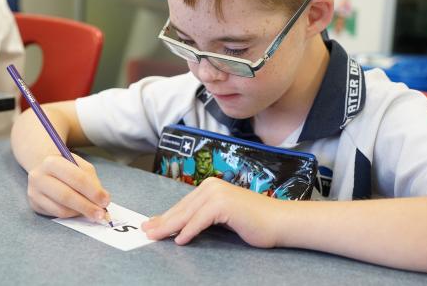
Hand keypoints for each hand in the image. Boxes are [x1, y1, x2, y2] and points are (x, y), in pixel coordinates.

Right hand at [26, 153, 109, 220]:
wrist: (46, 169)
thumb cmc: (68, 168)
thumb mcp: (81, 167)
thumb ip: (92, 182)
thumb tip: (103, 202)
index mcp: (52, 161)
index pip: (77, 178)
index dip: (93, 191)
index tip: (106, 201)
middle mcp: (39, 176)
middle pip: (67, 196)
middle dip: (87, 206)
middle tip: (101, 215)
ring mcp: (34, 192)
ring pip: (61, 209)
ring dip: (80, 213)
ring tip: (93, 213)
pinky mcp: (35, 205)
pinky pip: (57, 214)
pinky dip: (71, 215)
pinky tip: (79, 211)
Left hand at [142, 177, 283, 246]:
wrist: (279, 221)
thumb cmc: (253, 222)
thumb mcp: (222, 219)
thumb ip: (203, 218)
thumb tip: (181, 227)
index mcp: (210, 187)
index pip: (183, 205)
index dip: (165, 216)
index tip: (151, 225)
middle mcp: (211, 186)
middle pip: (182, 209)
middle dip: (163, 222)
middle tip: (147, 232)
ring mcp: (217, 193)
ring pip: (188, 214)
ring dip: (170, 227)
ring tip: (156, 237)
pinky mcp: (224, 204)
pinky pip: (201, 220)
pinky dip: (189, 231)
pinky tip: (180, 241)